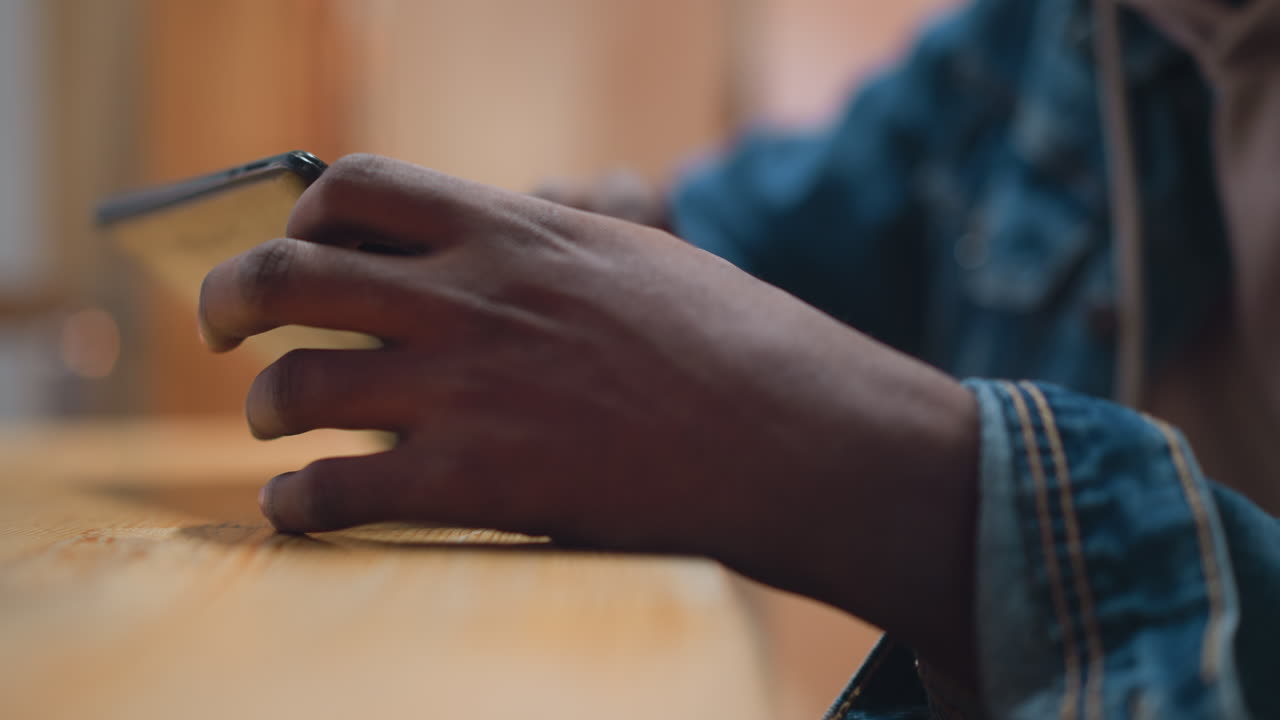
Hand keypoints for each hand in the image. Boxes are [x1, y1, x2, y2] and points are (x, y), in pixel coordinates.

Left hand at [199, 154, 979, 675]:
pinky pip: (336, 492)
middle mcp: (472, 298)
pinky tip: (302, 510)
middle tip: (222, 326)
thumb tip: (497, 256)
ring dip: (265, 405)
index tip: (298, 247)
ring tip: (274, 423)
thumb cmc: (736, 346)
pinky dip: (298, 504)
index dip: (304, 215)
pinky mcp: (479, 484)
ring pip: (293, 384)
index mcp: (515, 231)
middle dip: (230, 297)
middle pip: (288, 273)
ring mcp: (468, 389)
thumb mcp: (636, 261)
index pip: (358, 188)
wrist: (799, 436)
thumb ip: (548, 252)